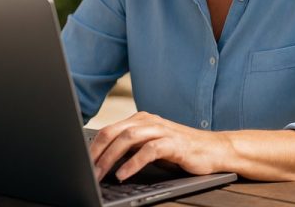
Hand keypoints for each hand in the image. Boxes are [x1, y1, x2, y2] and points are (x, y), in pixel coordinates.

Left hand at [89, 111, 228, 181]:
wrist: (213, 149)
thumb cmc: (180, 151)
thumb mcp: (150, 147)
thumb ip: (130, 148)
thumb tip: (102, 161)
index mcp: (140, 120)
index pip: (109, 130)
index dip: (93, 147)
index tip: (81, 163)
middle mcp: (148, 121)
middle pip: (114, 132)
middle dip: (97, 152)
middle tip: (87, 170)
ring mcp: (161, 130)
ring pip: (128, 138)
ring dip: (111, 158)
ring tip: (100, 174)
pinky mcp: (173, 143)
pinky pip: (148, 150)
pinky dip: (133, 163)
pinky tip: (123, 174)